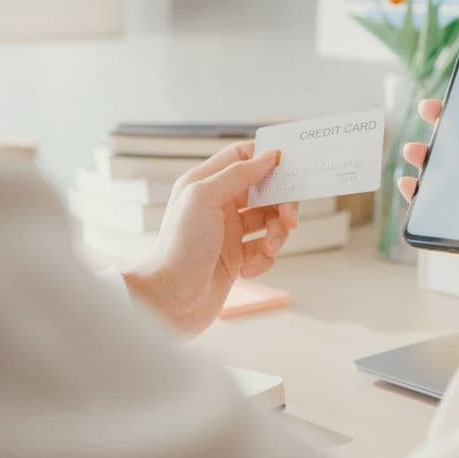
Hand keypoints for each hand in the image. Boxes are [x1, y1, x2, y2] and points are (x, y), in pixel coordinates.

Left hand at [123, 142, 298, 334]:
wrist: (169, 301)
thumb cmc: (178, 247)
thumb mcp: (205, 198)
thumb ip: (238, 173)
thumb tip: (268, 156)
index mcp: (206, 183)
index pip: (242, 157)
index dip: (266, 158)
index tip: (289, 167)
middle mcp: (218, 205)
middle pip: (264, 191)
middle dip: (282, 204)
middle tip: (290, 220)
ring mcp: (228, 232)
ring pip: (269, 221)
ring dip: (276, 235)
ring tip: (267, 250)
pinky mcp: (236, 258)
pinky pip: (264, 250)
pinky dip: (263, 259)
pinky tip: (248, 270)